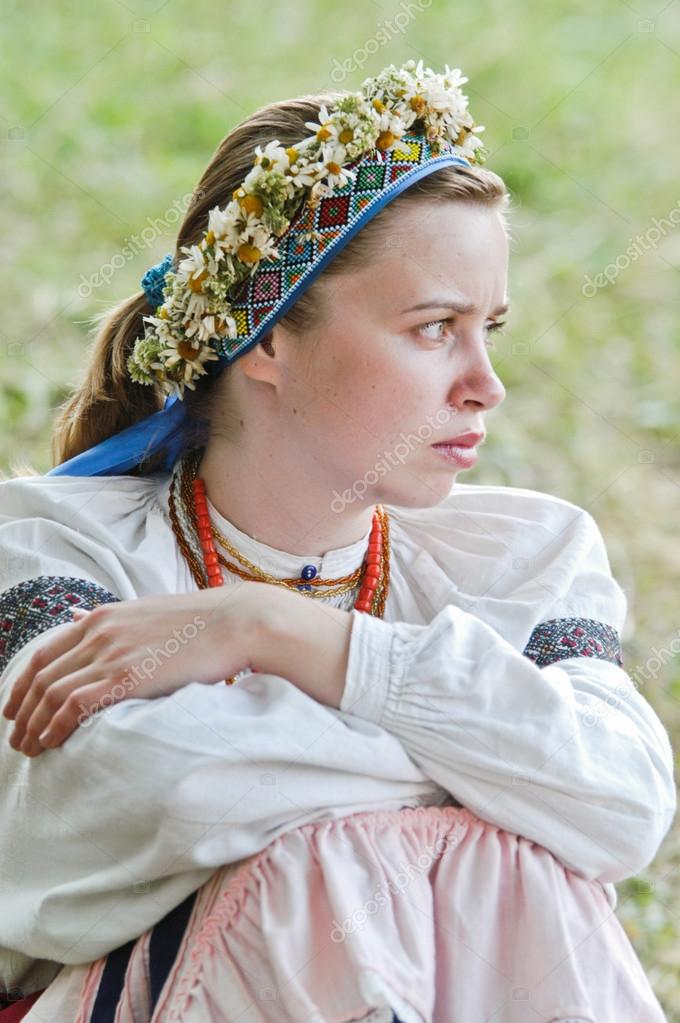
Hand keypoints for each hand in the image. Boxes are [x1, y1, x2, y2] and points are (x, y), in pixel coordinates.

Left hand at [2, 583, 263, 756]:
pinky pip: (73, 705)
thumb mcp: (145, 611)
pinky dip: (55, 726)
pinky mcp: (126, 676)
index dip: (23, 685)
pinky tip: (50, 742)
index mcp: (103, 617)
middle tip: (16, 737)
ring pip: (51, 693)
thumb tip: (75, 616)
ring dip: (33, 724)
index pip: (45, 653)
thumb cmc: (201, 622)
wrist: (237, 622)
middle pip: (41, 676)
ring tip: (28, 748)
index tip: (16, 708)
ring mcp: (111, 653)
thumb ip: (109, 620)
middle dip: (21, 710)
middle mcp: (99, 632)